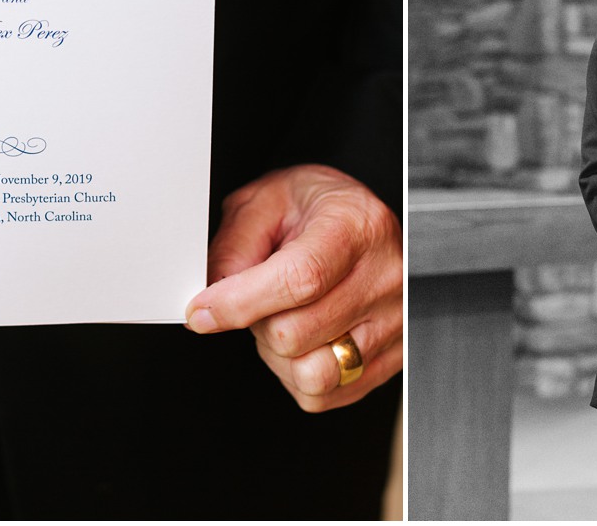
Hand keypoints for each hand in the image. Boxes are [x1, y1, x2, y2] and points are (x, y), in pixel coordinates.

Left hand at [183, 165, 401, 411]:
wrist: (361, 220)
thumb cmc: (316, 209)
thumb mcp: (266, 201)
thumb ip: (235, 246)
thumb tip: (211, 305)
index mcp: (356, 227)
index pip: (300, 279)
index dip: (241, 303)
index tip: (202, 311)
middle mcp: (384, 276)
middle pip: (297, 334)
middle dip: (257, 324)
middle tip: (258, 300)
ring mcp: (394, 321)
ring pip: (314, 374)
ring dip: (279, 356)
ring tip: (283, 320)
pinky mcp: (393, 357)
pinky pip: (327, 395)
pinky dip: (298, 375)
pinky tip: (303, 341)